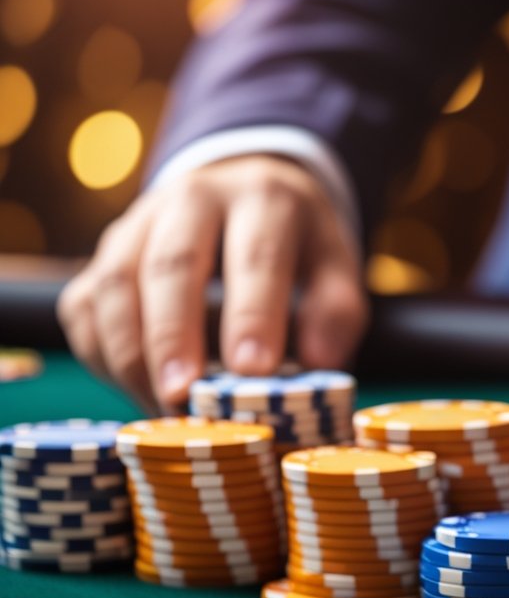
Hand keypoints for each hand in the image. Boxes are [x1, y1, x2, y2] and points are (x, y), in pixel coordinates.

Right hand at [58, 155, 367, 412]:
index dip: (252, 313)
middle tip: (184, 395)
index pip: (255, 255)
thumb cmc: (296, 246)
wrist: (245, 190)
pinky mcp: (103, 256)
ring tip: (160, 407)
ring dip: (131, 353)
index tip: (254, 370)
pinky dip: (103, 356)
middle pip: (172, 264)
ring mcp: (138, 225)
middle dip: (173, 335)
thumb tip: (319, 363)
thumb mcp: (335, 265)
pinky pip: (85, 307)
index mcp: (263, 199)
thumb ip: (335, 312)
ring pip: (115, 284)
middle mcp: (193, 199)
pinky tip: (135, 390)